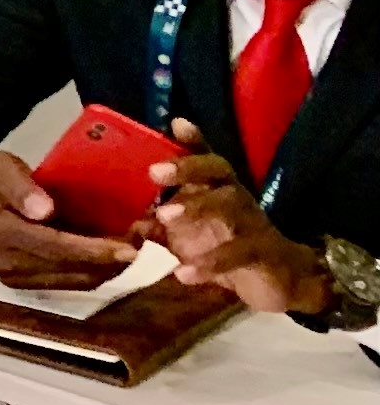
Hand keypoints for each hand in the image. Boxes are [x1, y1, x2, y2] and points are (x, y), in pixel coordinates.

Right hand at [0, 148, 144, 289]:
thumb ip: (19, 185)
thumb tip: (44, 210)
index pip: (53, 246)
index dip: (94, 249)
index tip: (130, 245)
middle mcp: (6, 262)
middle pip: (71, 269)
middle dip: (111, 259)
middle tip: (142, 240)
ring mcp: (14, 278)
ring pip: (75, 281)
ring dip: (109, 267)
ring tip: (133, 245)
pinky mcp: (23, 285)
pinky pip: (68, 283)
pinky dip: (95, 271)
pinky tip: (111, 255)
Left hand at [149, 125, 332, 313]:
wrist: (277, 280)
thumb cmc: (226, 248)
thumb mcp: (187, 235)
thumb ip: (158, 226)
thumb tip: (127, 222)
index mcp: (217, 188)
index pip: (206, 159)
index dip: (194, 142)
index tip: (177, 124)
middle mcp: (237, 198)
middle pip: (220, 171)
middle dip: (188, 168)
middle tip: (154, 172)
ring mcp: (254, 224)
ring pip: (233, 206)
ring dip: (198, 209)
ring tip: (163, 217)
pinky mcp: (265, 253)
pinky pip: (240, 253)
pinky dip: (211, 263)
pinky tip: (183, 273)